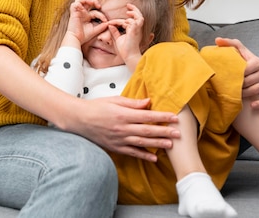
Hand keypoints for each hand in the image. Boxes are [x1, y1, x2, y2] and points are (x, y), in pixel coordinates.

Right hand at [66, 0, 106, 44]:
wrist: (76, 39)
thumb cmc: (84, 36)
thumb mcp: (95, 30)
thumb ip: (102, 26)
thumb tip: (108, 23)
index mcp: (87, 16)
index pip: (95, 11)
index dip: (101, 15)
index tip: (105, 21)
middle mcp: (82, 13)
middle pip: (87, 1)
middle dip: (94, 1)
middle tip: (99, 6)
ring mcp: (78, 12)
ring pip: (80, 0)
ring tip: (91, 2)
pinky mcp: (73, 13)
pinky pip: (74, 4)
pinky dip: (79, 3)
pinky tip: (83, 7)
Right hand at [66, 96, 180, 162]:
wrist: (80, 120)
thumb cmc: (97, 107)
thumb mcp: (115, 100)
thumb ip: (133, 103)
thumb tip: (149, 102)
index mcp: (123, 115)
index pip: (147, 116)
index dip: (162, 117)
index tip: (174, 117)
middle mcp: (122, 128)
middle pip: (147, 131)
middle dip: (164, 132)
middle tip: (178, 133)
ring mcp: (119, 139)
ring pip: (142, 143)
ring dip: (157, 144)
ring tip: (171, 144)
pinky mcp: (116, 147)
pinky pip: (132, 153)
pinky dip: (143, 156)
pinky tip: (154, 158)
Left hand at [107, 3, 147, 67]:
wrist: (129, 55)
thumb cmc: (125, 49)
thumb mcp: (118, 38)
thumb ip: (115, 31)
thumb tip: (110, 26)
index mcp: (134, 31)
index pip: (129, 21)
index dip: (120, 21)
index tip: (111, 22)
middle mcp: (137, 29)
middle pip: (139, 16)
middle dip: (134, 9)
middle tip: (128, 5)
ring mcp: (138, 30)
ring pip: (139, 17)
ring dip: (134, 12)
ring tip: (128, 10)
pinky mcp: (136, 30)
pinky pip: (134, 21)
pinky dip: (129, 19)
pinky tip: (125, 20)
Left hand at [215, 37, 258, 108]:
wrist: (249, 71)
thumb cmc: (242, 60)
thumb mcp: (237, 50)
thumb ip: (229, 43)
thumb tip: (217, 39)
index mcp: (258, 61)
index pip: (248, 68)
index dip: (238, 73)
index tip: (229, 74)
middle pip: (250, 81)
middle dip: (239, 84)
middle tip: (229, 86)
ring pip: (256, 90)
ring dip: (244, 93)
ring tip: (236, 94)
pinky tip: (252, 105)